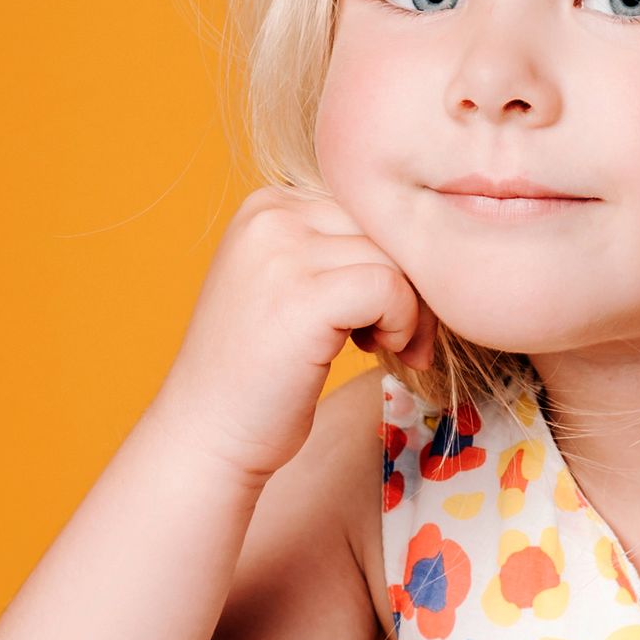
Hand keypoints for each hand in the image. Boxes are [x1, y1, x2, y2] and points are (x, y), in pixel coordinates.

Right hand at [149, 184, 437, 484]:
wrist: (207, 434)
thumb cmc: (262, 370)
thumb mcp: (292, 284)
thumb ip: (340, 249)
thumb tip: (433, 238)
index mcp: (267, 205)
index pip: (369, 206)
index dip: (392, 259)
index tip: (382, 311)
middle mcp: (270, 216)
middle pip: (386, 227)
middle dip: (411, 282)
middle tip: (399, 336)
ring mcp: (281, 254)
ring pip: (396, 257)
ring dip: (411, 309)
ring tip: (388, 347)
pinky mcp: (303, 298)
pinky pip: (391, 288)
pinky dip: (402, 324)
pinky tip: (375, 350)